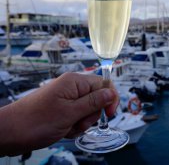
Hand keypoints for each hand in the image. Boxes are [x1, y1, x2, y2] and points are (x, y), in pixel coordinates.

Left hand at [0, 72, 118, 155]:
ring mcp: (66, 98)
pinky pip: (77, 117)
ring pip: (87, 111)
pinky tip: (62, 130)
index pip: (104, 84)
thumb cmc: (34, 122)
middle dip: (91, 115)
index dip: (110, 99)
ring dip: (81, 123)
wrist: (9, 133)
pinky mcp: (61, 109)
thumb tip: (112, 93)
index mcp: (74, 82)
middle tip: (77, 122)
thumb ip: (94, 102)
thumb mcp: (70, 113)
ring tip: (66, 127)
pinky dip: (73, 126)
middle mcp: (71, 87)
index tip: (109, 114)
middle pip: (97, 99)